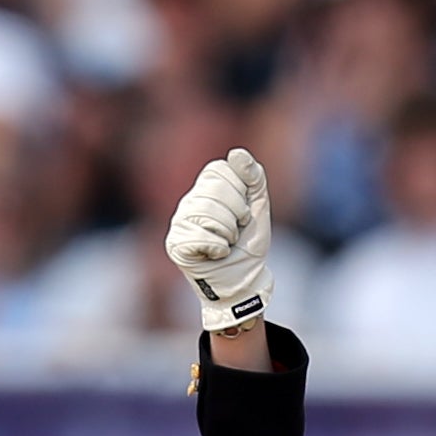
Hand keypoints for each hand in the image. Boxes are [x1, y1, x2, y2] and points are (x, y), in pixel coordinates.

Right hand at [165, 147, 272, 332]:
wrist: (244, 281)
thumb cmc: (248, 245)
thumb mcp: (259, 206)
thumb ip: (253, 177)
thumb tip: (236, 153)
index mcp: (207, 187)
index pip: (219, 170)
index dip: (240, 192)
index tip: (244, 212)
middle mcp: (189, 200)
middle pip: (214, 191)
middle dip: (236, 215)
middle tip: (236, 231)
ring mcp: (180, 222)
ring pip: (207, 213)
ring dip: (228, 233)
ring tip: (227, 243)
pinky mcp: (175, 244)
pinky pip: (198, 236)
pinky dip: (217, 248)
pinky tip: (216, 255)